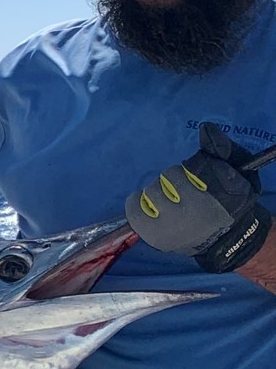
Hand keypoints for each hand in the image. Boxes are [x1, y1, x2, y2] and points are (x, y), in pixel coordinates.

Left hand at [126, 123, 271, 272]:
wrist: (226, 239)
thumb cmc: (228, 202)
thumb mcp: (235, 173)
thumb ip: (221, 150)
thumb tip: (206, 128)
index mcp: (205, 200)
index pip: (174, 175)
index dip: (178, 174)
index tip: (186, 180)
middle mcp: (185, 217)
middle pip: (157, 186)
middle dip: (166, 185)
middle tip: (175, 193)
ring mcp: (168, 230)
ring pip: (145, 198)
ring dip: (152, 196)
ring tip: (164, 202)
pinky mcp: (155, 238)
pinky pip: (134, 213)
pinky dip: (137, 206)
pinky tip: (148, 207)